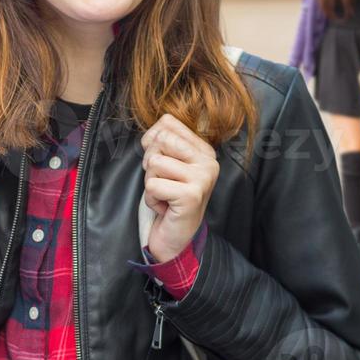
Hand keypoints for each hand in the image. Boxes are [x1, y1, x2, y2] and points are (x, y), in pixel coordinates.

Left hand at [140, 114, 218, 262]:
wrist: (176, 236)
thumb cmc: (168, 197)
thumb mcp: (167, 164)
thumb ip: (162, 141)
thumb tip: (156, 128)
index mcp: (204, 149)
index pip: (167, 123)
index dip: (152, 143)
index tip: (162, 165)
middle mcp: (209, 161)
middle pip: (160, 140)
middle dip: (150, 163)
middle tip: (162, 182)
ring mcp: (203, 178)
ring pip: (154, 163)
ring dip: (151, 183)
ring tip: (165, 195)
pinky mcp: (191, 195)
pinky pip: (152, 186)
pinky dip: (151, 199)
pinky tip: (165, 207)